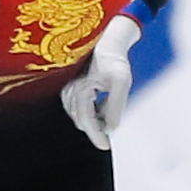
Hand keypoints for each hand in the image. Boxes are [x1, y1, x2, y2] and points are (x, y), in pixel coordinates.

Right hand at [62, 14, 141, 149]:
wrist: (107, 43)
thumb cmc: (114, 61)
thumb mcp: (122, 83)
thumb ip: (115, 107)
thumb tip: (111, 128)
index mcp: (81, 90)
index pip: (87, 121)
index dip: (96, 137)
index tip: (105, 146)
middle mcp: (70, 92)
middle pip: (82, 121)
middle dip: (97, 127)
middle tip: (112, 122)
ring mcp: (68, 91)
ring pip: (81, 116)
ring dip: (95, 118)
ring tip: (108, 104)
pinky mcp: (69, 90)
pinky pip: (79, 109)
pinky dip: (91, 111)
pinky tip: (102, 101)